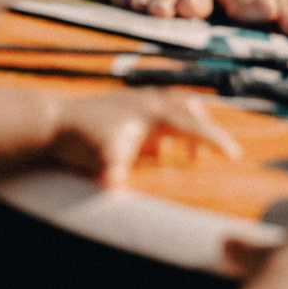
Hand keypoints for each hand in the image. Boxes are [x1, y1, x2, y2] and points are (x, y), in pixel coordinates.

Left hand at [45, 89, 240, 188]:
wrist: (51, 123)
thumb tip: (112, 186)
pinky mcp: (127, 110)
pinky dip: (171, 132)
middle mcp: (148, 101)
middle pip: (191, 110)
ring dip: (189, 130)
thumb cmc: (80, 139)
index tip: (236, 156)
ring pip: (177, 109)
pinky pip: (160, 116)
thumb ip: (111, 170)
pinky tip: (162, 155)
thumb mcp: (101, 157)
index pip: (194, 125)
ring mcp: (137, 103)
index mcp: (151, 111)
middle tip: (220, 156)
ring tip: (192, 158)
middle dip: (207, 132)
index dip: (216, 141)